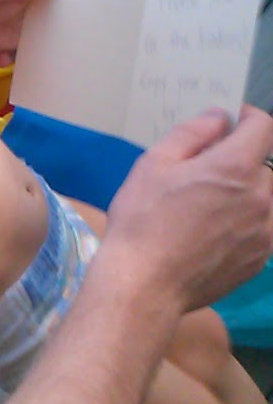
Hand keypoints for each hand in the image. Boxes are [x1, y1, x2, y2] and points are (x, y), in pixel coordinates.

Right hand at [106, 106, 272, 313]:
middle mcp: (261, 198)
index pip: (263, 126)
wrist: (144, 285)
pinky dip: (246, 223)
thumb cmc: (143, 220)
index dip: (246, 118)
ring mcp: (265, 232)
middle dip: (241, 160)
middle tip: (206, 171)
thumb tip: (219, 118)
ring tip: (211, 206)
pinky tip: (213, 234)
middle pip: (264, 165)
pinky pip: (262, 229)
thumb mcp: (154, 163)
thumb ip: (192, 133)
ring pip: (265, 198)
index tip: (229, 123)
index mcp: (235, 167)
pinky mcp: (260, 260)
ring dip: (246, 193)